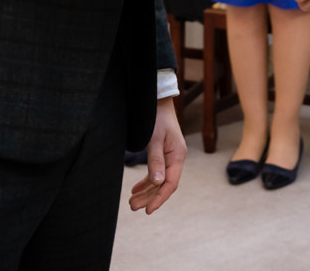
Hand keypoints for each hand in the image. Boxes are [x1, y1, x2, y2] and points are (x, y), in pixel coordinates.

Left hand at [126, 98, 186, 213]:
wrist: (157, 100)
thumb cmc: (156, 117)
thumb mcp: (154, 139)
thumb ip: (156, 161)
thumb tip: (158, 183)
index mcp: (177, 156)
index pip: (170, 184)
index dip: (159, 198)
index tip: (148, 210)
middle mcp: (175, 158)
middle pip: (163, 185)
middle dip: (149, 197)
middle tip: (133, 207)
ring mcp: (170, 156)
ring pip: (159, 180)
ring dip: (146, 192)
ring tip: (132, 202)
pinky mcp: (163, 153)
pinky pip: (156, 173)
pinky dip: (146, 182)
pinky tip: (136, 189)